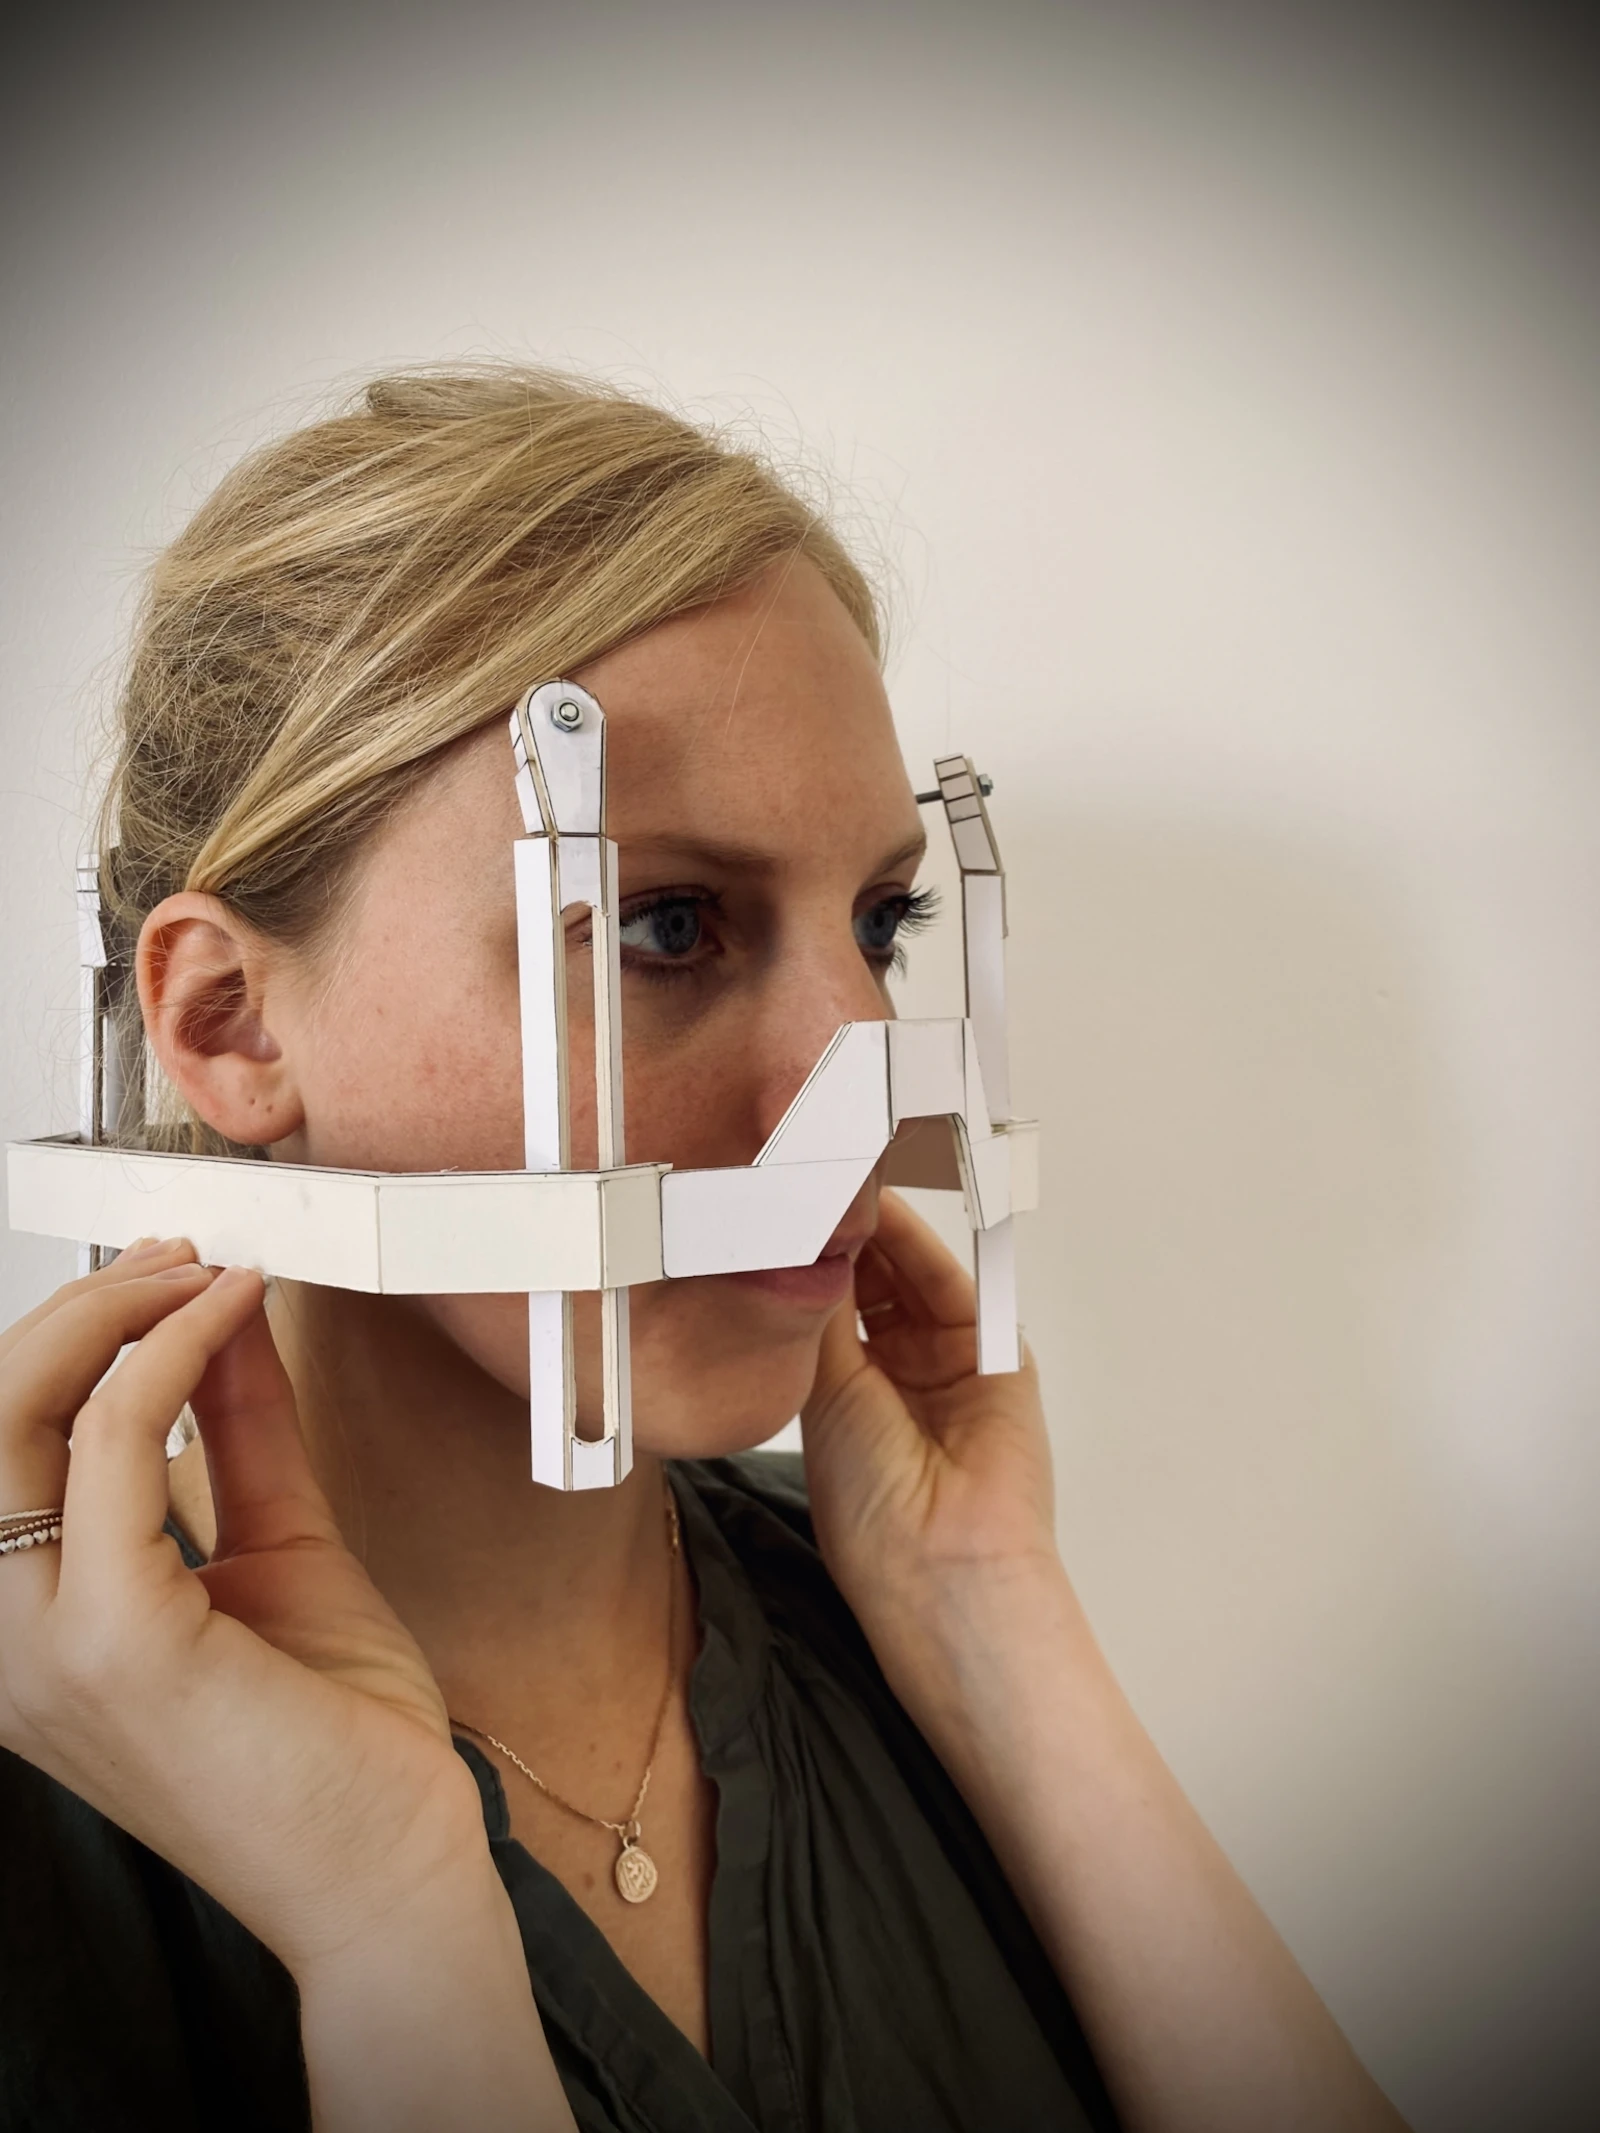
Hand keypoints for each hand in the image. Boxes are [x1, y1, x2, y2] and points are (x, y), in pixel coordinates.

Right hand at [0, 1239, 487, 1976]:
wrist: (389, 1870)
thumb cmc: (333, 1736)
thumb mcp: (278, 1544)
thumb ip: (243, 1434)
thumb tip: (226, 1321)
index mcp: (32, 1626)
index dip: (71, 1335)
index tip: (167, 1275)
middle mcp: (11, 1645)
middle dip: (78, 1309)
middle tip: (176, 1260)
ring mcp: (48, 1652)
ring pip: (10, 1424)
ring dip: (109, 1320)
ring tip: (199, 1277)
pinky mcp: (119, 1646)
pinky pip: (115, 1455)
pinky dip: (171, 1364)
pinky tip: (232, 1322)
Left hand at [801, 1191, 1061, 1633]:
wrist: (945, 1561)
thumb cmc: (873, 1509)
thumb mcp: (826, 1396)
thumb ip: (820, 1318)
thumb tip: (797, 1248)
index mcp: (848, 1397)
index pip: (826, 1310)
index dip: (804, 1264)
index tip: (775, 1214)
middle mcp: (897, 1374)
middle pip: (868, 1282)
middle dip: (840, 1235)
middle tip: (805, 1179)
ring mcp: (947, 1360)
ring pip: (905, 1275)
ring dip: (874, 1230)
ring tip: (835, 1180)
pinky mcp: (994, 1350)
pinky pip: (951, 1284)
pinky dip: (918, 1244)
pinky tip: (880, 1209)